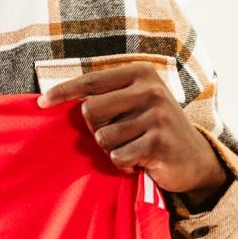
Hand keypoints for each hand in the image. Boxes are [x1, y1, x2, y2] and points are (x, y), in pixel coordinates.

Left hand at [38, 62, 226, 199]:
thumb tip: (56, 96)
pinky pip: (117, 156)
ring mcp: (157, 114)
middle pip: (90, 111)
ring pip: (102, 138)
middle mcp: (150, 89)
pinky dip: (123, 165)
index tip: (41, 103)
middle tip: (116, 138)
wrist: (196, 159)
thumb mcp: (136, 102)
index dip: (63, 92)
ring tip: (132, 149)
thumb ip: (107, 96)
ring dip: (112, 150)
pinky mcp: (159, 141)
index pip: (91, 81)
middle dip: (95, 131)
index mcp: (140, 73)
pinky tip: (140, 162)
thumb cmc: (154, 129)